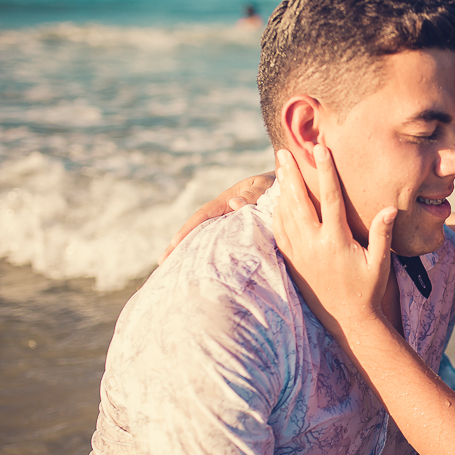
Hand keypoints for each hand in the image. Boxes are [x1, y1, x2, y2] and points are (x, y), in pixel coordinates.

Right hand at [158, 172, 275, 263]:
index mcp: (227, 200)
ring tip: (178, 271)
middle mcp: (225, 212)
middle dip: (181, 245)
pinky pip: (227, 244)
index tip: (173, 245)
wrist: (291, 185)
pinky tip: (208, 271)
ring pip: (210, 238)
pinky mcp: (243, 233)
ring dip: (194, 252)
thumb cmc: (277, 183)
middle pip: (199, 229)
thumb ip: (253, 194)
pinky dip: (215, 255)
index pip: (203, 215)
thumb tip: (233, 204)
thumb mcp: (265, 185)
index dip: (187, 230)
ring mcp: (232, 223)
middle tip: (163, 263)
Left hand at [271, 147, 395, 340]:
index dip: (325, 171)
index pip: (329, 197)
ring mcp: (300, 254)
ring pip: (285, 214)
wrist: (348, 321)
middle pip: (298, 201)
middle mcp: (314, 245)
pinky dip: (277, 213)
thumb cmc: (368, 290)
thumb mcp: (380, 262)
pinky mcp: (293, 262)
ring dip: (281, 190)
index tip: (320, 150)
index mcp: (337, 240)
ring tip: (279, 169)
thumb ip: (382, 233)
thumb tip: (390, 208)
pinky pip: (280, 233)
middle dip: (290, 174)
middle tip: (283, 152)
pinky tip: (277, 201)